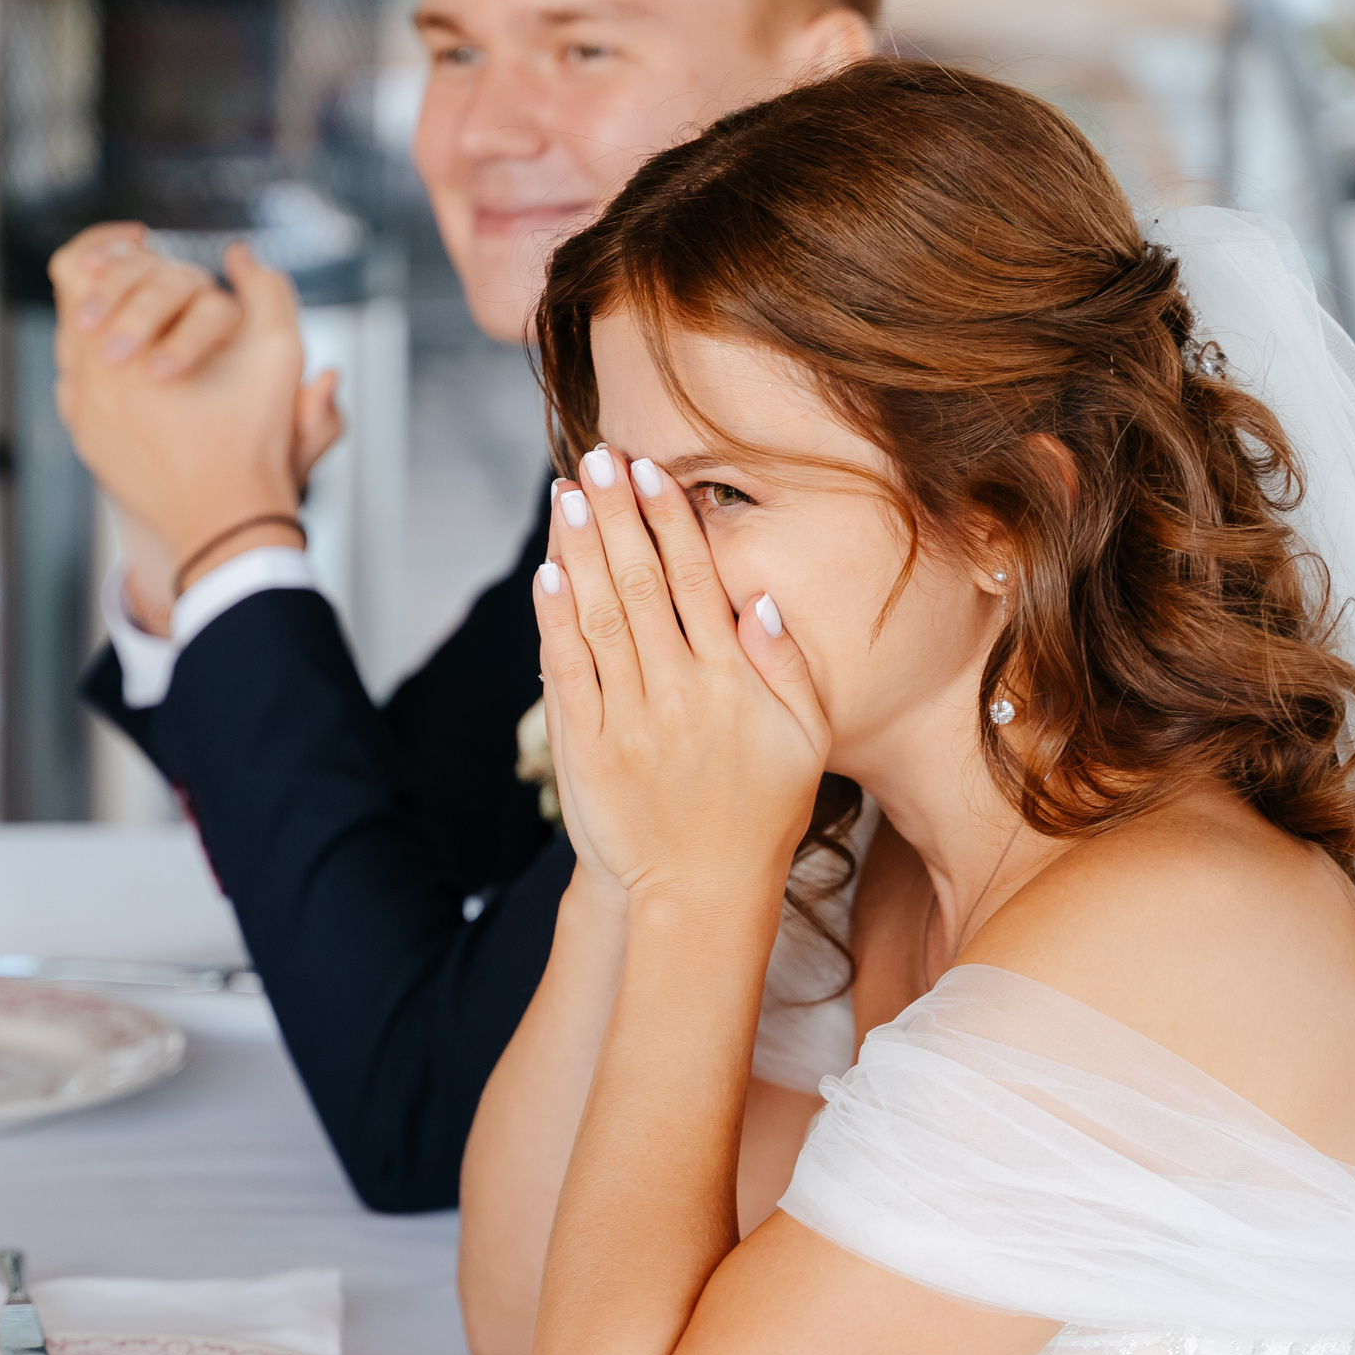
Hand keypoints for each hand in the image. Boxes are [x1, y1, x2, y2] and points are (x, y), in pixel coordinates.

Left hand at [49, 228, 341, 595]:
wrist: (225, 524)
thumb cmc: (252, 440)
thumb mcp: (278, 352)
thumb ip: (266, 288)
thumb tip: (241, 254)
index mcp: (115, 349)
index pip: (80, 266)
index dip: (109, 242)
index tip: (143, 241)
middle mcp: (82, 378)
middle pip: (75, 300)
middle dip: (117, 283)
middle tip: (153, 280)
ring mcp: (79, 413)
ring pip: (75, 343)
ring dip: (112, 324)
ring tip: (157, 326)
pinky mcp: (87, 441)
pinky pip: (80, 386)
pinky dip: (107, 368)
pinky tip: (150, 371)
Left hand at [533, 444, 829, 922]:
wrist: (698, 895)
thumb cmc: (760, 817)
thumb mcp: (807, 742)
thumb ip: (790, 667)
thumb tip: (762, 600)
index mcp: (732, 682)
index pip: (696, 581)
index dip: (670, 521)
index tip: (651, 472)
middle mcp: (677, 690)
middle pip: (640, 582)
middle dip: (615, 514)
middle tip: (597, 459)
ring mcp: (628, 717)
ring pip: (599, 614)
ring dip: (580, 550)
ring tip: (566, 495)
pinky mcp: (586, 746)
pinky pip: (567, 670)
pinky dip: (555, 618)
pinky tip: (547, 574)